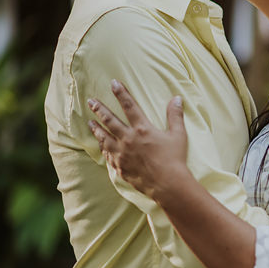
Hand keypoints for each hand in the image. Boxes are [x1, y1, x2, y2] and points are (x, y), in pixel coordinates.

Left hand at [87, 79, 189, 200]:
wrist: (167, 184)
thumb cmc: (175, 159)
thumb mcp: (178, 135)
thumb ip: (175, 115)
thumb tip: (177, 98)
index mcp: (143, 129)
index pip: (130, 106)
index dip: (121, 93)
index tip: (114, 83)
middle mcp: (128, 139)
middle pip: (110, 120)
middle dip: (100, 109)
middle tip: (91, 101)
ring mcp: (122, 154)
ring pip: (104, 137)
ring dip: (96, 128)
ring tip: (90, 122)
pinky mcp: (120, 167)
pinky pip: (108, 155)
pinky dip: (103, 148)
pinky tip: (101, 145)